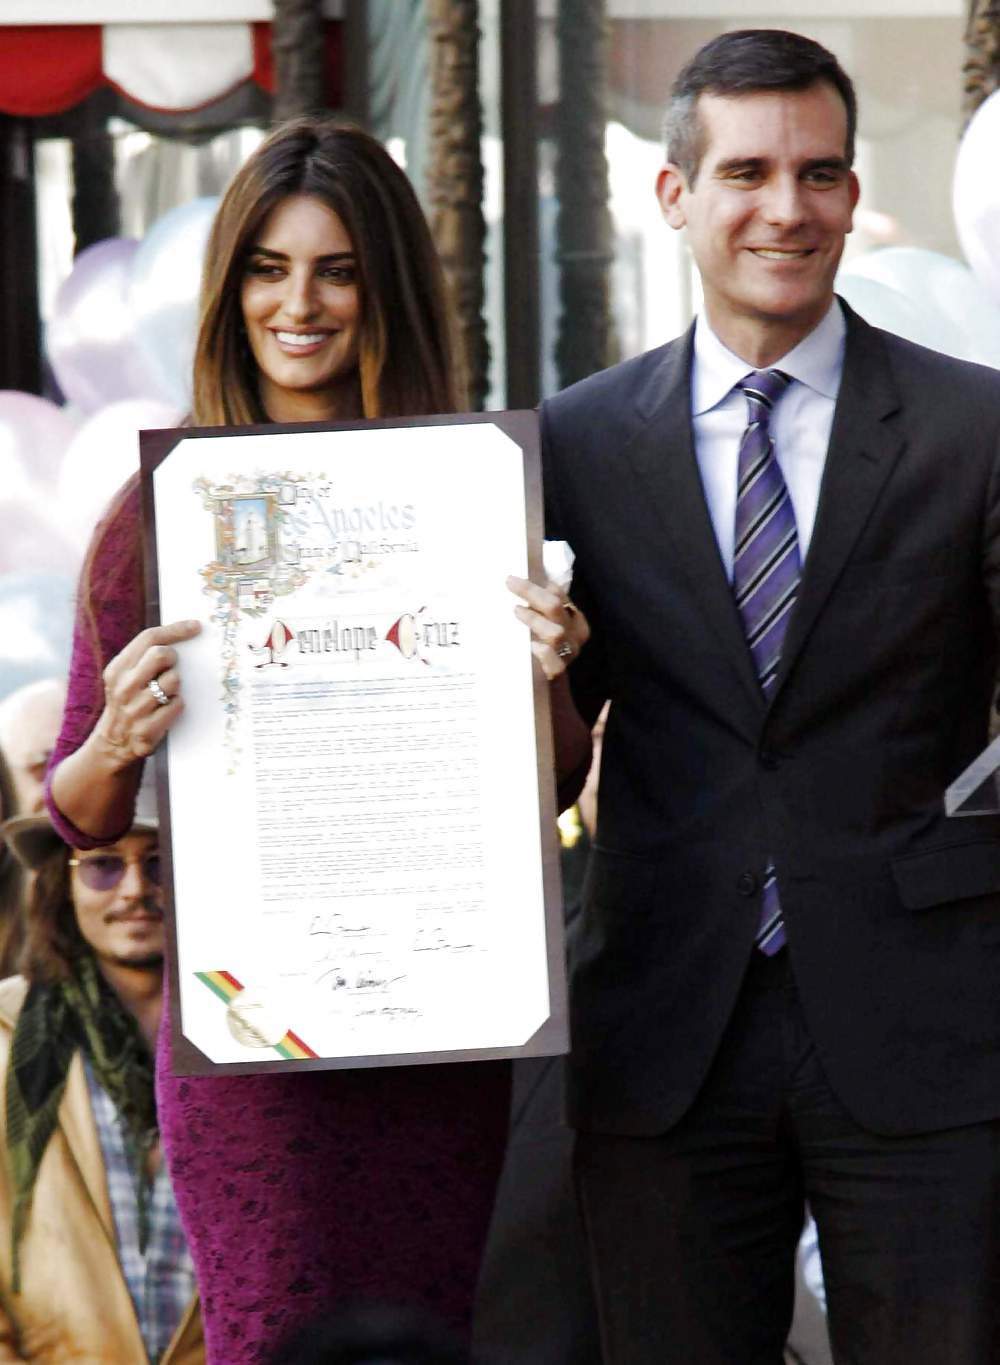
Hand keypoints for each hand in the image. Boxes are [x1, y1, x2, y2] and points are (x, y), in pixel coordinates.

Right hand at [94, 620, 201, 765]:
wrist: (113, 742)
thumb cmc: (128, 701)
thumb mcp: (125, 677)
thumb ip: (144, 658)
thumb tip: (183, 634)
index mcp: (117, 669)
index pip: (148, 638)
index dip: (175, 629)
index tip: (196, 626)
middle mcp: (123, 687)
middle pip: (161, 655)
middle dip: (173, 658)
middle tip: (171, 667)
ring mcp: (134, 709)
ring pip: (173, 681)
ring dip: (176, 686)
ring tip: (165, 694)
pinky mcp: (147, 730)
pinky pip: (178, 705)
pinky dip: (177, 705)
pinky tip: (166, 710)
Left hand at [507, 575, 589, 680]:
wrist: (546, 688)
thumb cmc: (540, 650)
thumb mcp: (541, 626)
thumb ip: (537, 608)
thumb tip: (515, 583)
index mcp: (573, 618)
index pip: (558, 594)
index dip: (536, 584)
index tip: (512, 579)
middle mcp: (574, 634)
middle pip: (554, 606)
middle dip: (531, 592)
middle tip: (509, 584)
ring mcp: (567, 654)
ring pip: (555, 632)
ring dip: (534, 620)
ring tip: (516, 612)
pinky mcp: (557, 672)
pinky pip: (555, 663)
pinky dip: (543, 652)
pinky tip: (532, 647)